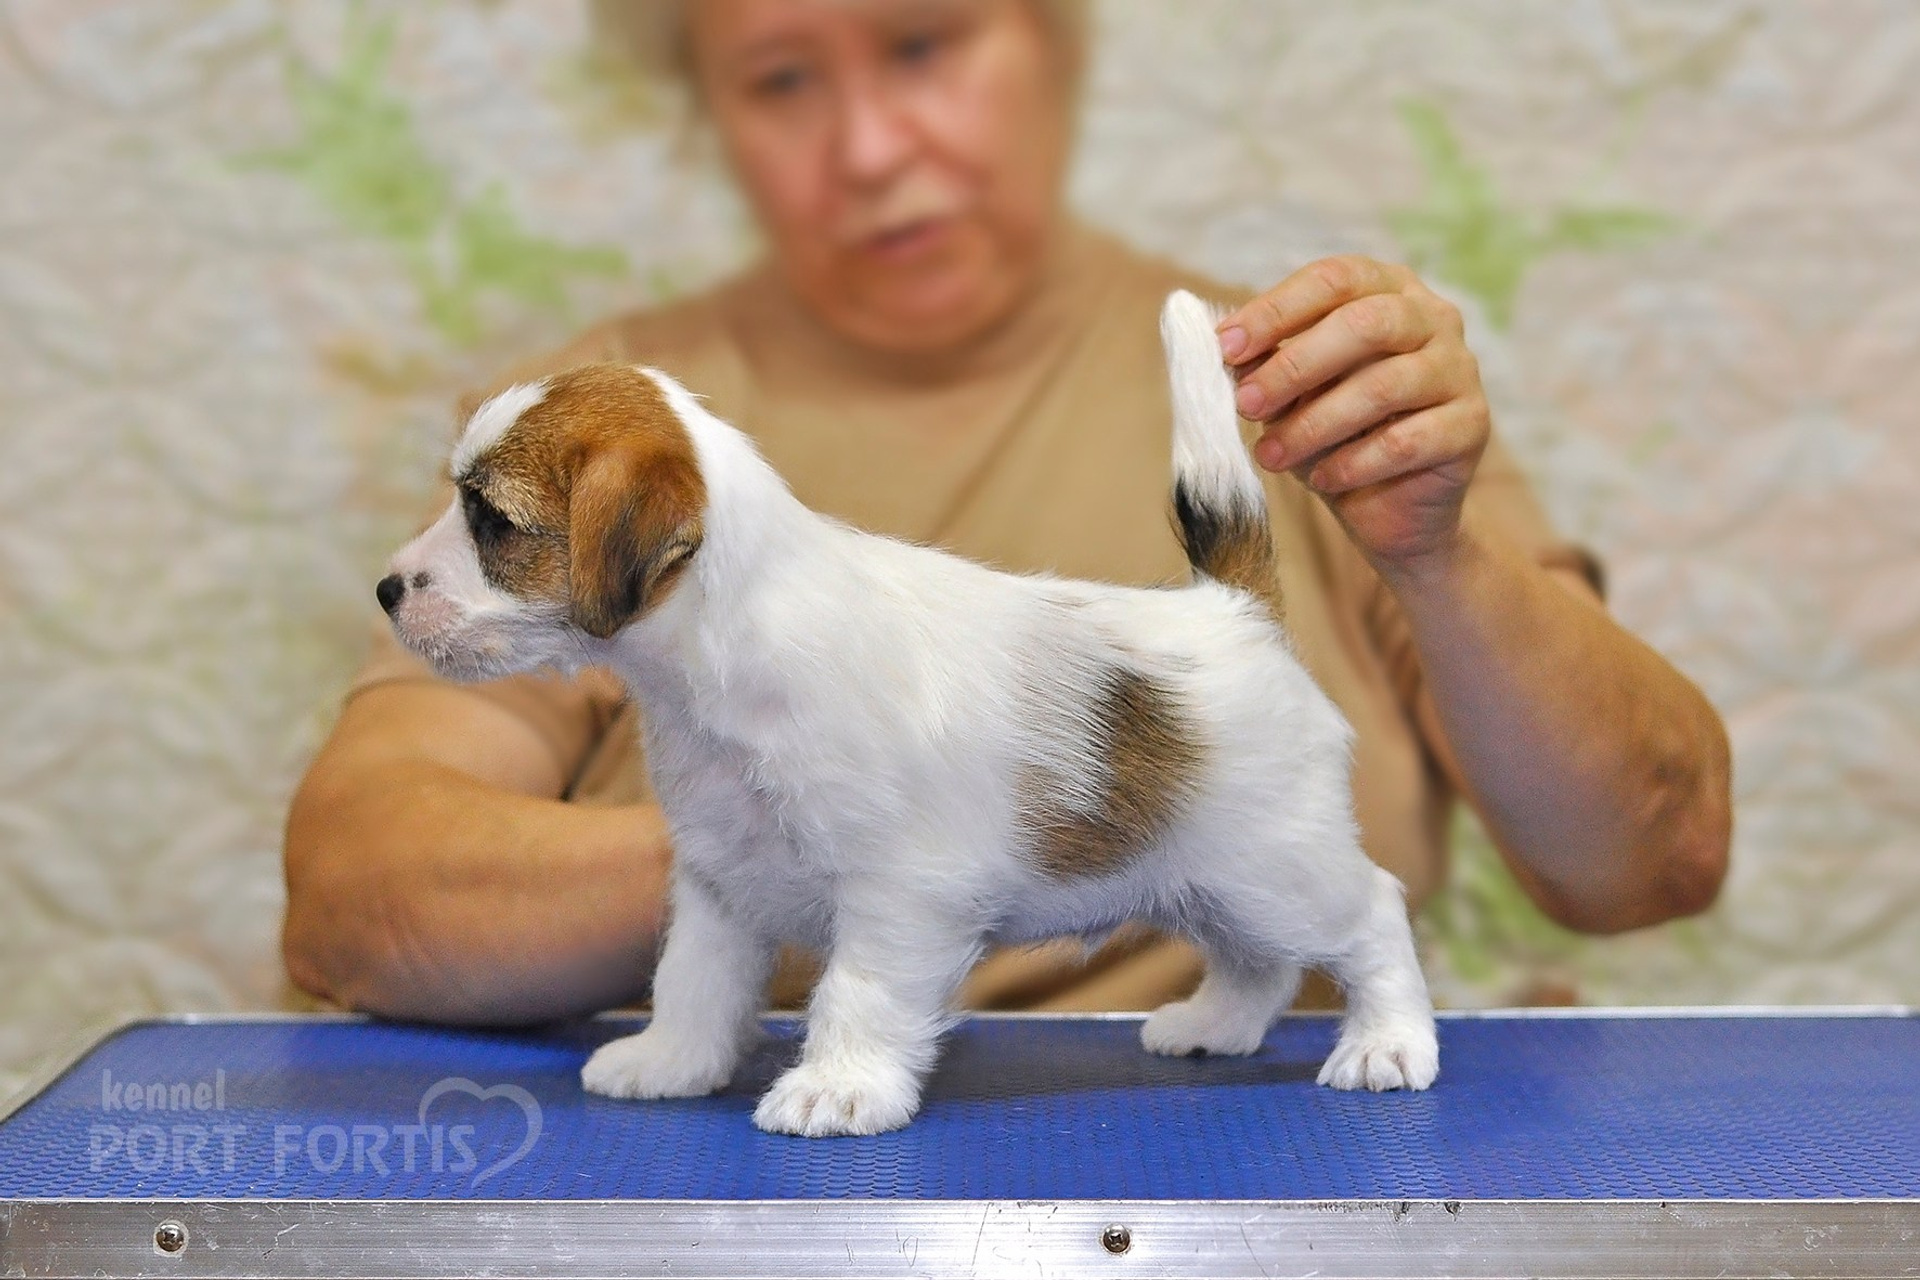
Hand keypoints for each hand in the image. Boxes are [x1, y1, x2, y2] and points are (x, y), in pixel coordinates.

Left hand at [1217, 256, 1490, 570]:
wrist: (1391, 507)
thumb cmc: (1336, 434)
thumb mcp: (1293, 395)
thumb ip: (1269, 366)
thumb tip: (1228, 350)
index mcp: (1387, 289)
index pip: (1333, 280)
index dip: (1276, 310)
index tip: (1225, 348)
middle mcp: (1433, 317)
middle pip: (1364, 324)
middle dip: (1295, 366)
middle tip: (1246, 404)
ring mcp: (1459, 369)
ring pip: (1382, 386)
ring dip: (1314, 424)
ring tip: (1271, 455)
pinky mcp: (1471, 424)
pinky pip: (1406, 441)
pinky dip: (1353, 462)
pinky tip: (1321, 479)